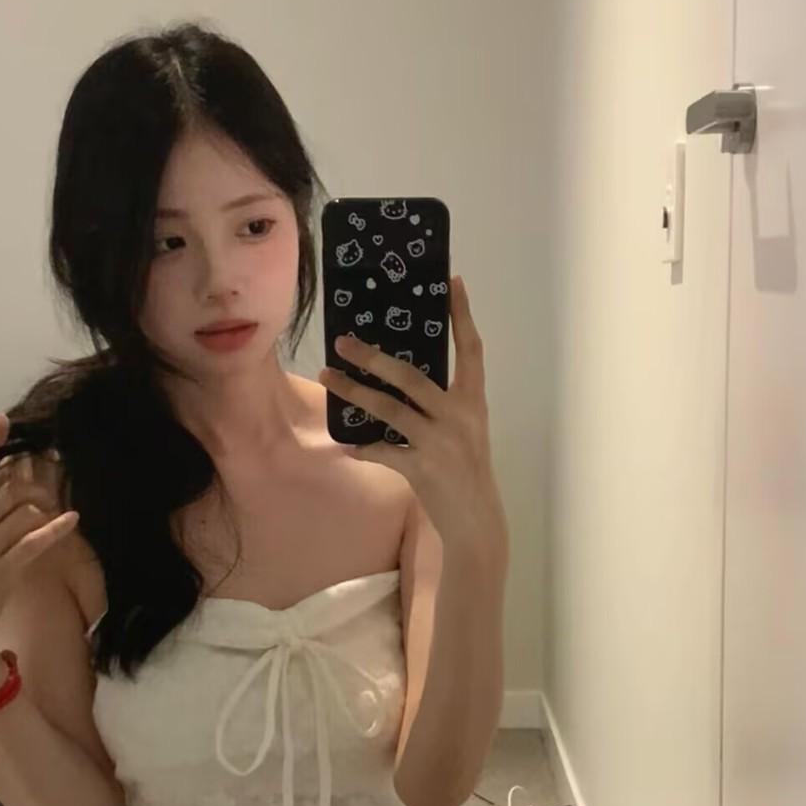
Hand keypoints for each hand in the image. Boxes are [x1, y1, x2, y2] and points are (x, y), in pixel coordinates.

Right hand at [0, 413, 77, 677]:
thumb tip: (0, 478)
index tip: (3, 422)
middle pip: (4, 490)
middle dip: (31, 482)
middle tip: (49, 479)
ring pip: (22, 512)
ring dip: (44, 509)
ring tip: (55, 509)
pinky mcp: (2, 572)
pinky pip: (34, 542)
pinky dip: (56, 529)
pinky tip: (72, 520)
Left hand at [319, 275, 506, 550]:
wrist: (477, 522)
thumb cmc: (468, 472)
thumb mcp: (466, 431)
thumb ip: (442, 405)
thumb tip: (403, 377)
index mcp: (473, 402)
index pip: (472, 350)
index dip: (462, 316)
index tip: (452, 282)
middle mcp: (459, 417)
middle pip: (412, 376)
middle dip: (374, 357)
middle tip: (344, 341)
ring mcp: (440, 442)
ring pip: (389, 409)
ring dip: (354, 392)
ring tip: (329, 376)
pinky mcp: (422, 468)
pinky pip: (383, 451)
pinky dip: (363, 447)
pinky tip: (346, 445)